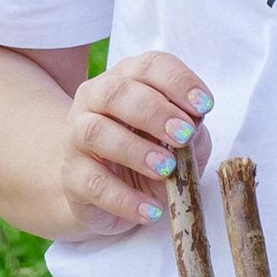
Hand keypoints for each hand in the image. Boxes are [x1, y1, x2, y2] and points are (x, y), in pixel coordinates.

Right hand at [58, 48, 214, 240]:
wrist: (106, 192)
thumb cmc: (150, 154)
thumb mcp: (178, 139)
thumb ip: (191, 129)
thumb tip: (195, 126)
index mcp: (126, 80)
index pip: (149, 67)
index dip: (178, 82)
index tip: (205, 106)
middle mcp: (95, 101)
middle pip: (115, 92)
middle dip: (153, 111)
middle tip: (183, 134)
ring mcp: (77, 137)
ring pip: (95, 132)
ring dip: (134, 149)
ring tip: (166, 168)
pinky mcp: (72, 176)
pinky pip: (93, 184)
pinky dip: (126, 198)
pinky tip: (152, 210)